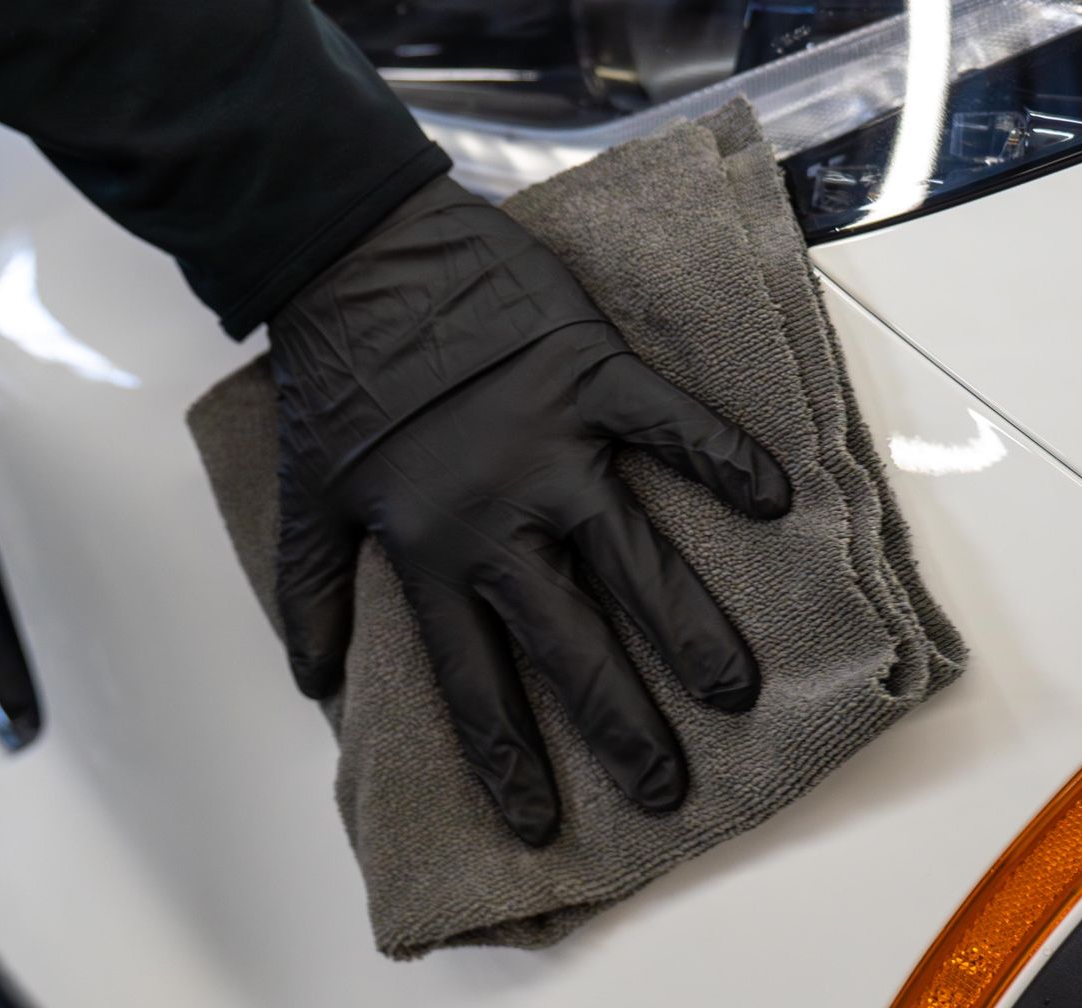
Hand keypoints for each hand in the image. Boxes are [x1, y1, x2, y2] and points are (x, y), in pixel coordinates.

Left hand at [268, 176, 788, 845]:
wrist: (356, 256)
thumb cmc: (334, 375)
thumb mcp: (309, 495)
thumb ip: (312, 592)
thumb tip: (313, 683)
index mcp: (427, 548)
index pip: (473, 679)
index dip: (507, 756)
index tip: (537, 824)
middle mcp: (497, 514)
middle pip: (568, 640)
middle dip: (621, 723)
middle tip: (667, 787)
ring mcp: (551, 444)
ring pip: (632, 555)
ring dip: (687, 627)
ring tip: (735, 689)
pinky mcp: (590, 374)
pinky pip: (670, 424)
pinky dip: (722, 458)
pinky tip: (773, 500)